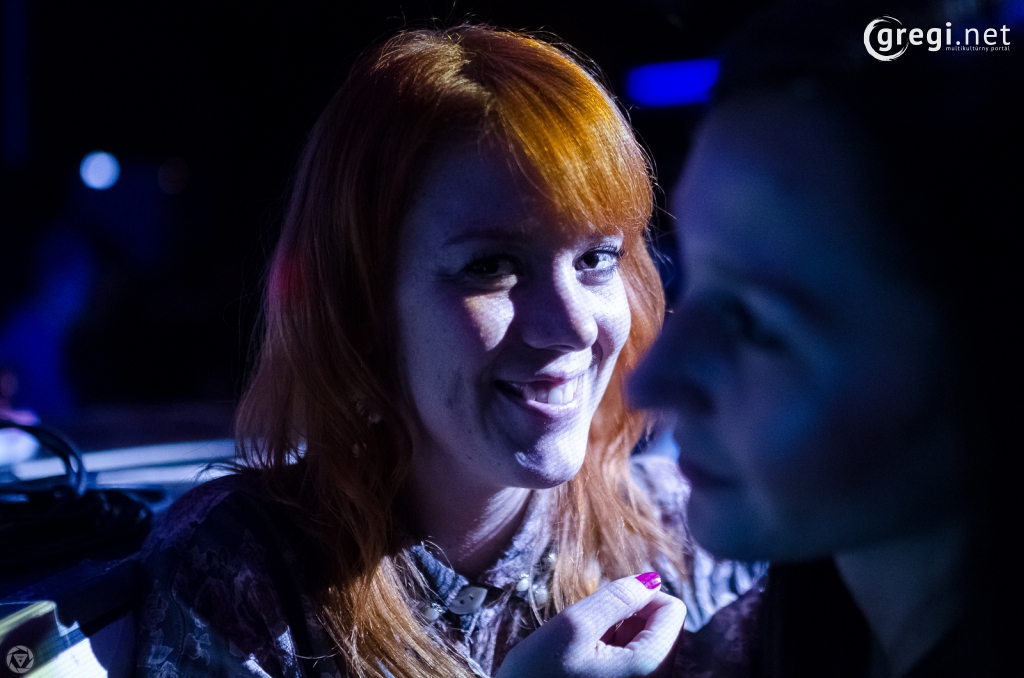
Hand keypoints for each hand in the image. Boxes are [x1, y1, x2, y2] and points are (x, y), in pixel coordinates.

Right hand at [495, 572, 685, 677]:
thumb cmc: (538, 677)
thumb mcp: (574, 626)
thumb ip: (618, 597)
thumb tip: (652, 580)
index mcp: (650, 666)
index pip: (673, 609)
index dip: (640, 595)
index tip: (604, 606)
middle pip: (662, 626)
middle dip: (627, 616)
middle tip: (588, 630)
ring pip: (645, 641)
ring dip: (616, 632)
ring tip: (583, 647)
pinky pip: (631, 660)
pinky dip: (610, 649)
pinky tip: (583, 660)